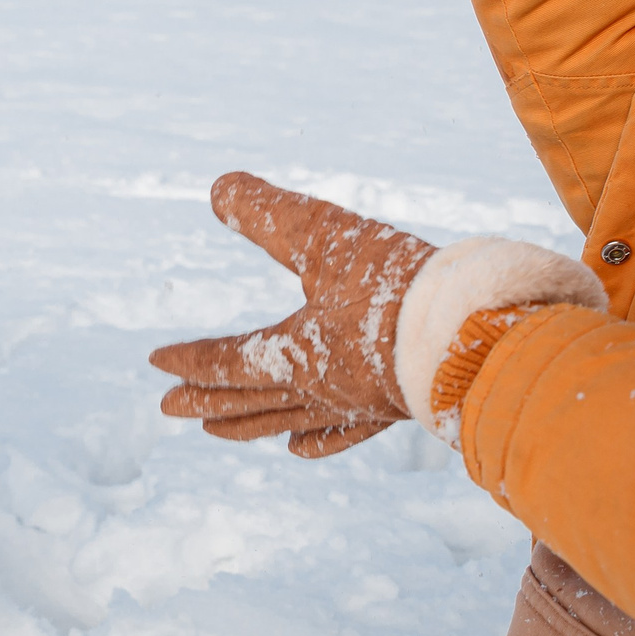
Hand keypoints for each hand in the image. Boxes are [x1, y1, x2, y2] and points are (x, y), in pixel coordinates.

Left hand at [150, 174, 436, 457]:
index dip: (189, 360)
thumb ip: (269, 214)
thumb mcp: (326, 236)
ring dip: (247, 423)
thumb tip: (215, 188)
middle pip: (247, 399)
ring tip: (216, 430)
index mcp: (295, 353)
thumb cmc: (400, 286)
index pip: (226, 361)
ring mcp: (355, 406)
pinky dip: (313, 440)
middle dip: (205, 399)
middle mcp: (317, 388)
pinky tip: (298, 447)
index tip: (155, 361)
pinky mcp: (391, 412)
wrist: (478, 338)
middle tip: (166, 408)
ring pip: (286, 421)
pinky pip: (340, 435)